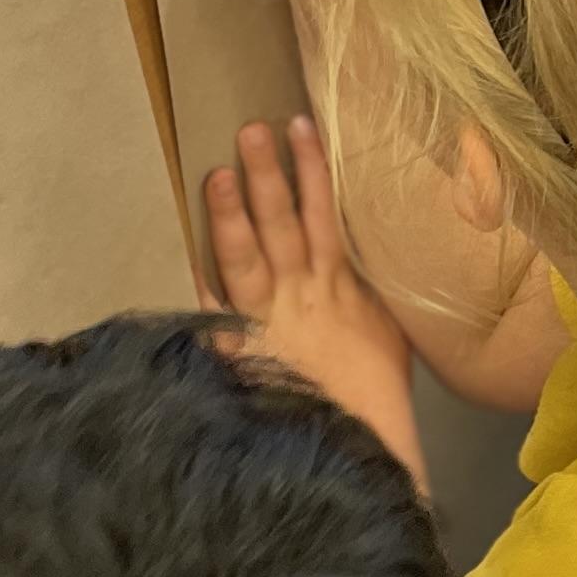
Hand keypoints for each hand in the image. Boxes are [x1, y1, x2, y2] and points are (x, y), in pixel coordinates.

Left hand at [206, 114, 427, 482]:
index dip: (311, 171)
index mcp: (340, 289)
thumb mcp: (389, 333)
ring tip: (221, 170)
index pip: (322, 215)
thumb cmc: (377, 398)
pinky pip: (218, 312)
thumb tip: (365, 252)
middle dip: (268, 175)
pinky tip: (188, 252)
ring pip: (248, 257)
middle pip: (280, 224)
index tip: (300, 126)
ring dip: (233, 212)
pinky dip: (203, 281)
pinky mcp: (244, 353)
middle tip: (252, 130)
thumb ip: (370, 291)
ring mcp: (268, 323)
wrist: (358, 451)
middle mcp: (300, 297)